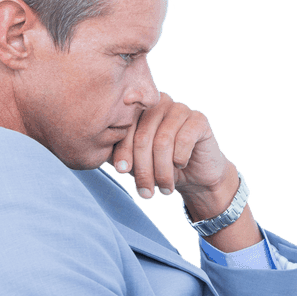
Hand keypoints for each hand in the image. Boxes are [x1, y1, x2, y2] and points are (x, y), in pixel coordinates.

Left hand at [110, 91, 235, 212]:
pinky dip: (180, 159)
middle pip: (143, 136)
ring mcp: (180, 109)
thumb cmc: (162, 166)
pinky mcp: (199, 119)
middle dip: (143, 169)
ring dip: (162, 171)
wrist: (197, 175)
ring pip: (163, 141)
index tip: (121, 171)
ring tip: (164, 189)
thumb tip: (97, 150)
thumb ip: (118, 152)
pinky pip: (184, 140)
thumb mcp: (137, 161)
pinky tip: (181, 167)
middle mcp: (159, 103)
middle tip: (145, 192)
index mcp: (140, 108)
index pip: (125, 127)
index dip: (122, 150)